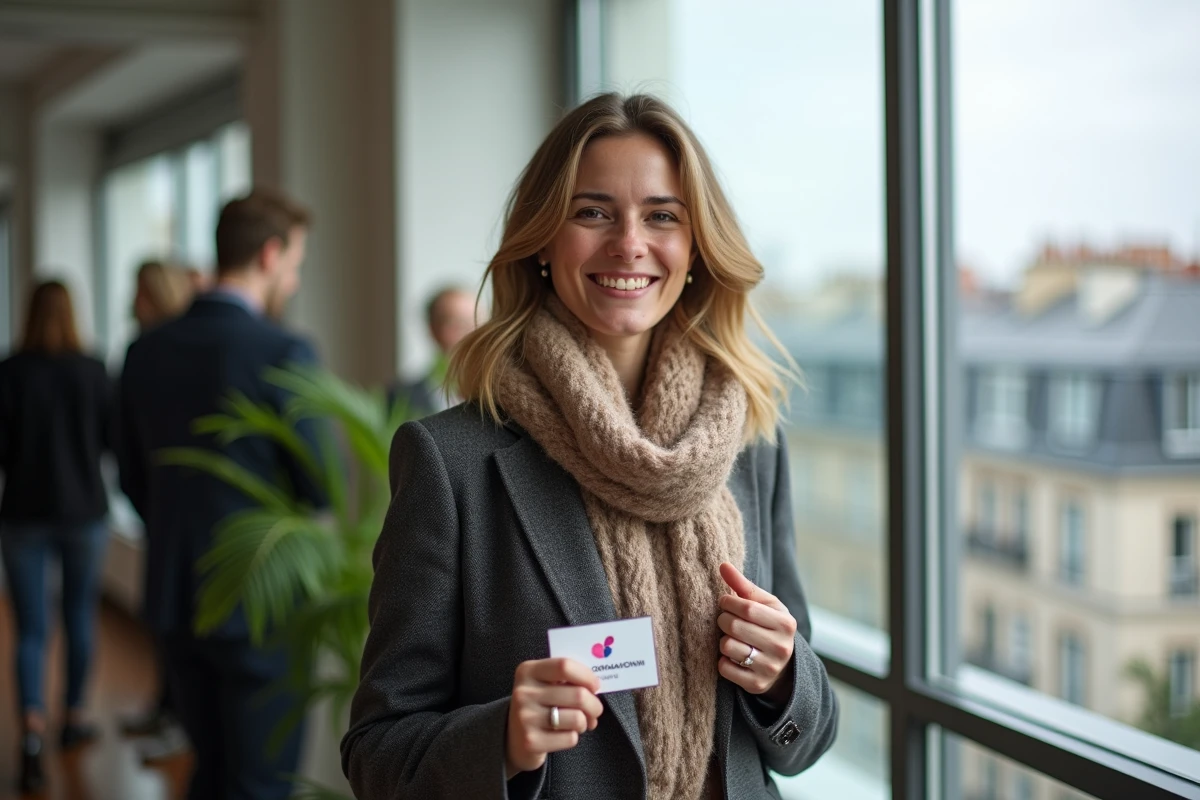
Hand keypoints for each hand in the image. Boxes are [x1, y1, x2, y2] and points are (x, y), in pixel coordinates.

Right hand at [506, 658, 603, 778]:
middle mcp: (524, 692)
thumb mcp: (544, 683)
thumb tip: (595, 686)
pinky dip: (573, 737)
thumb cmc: (538, 704)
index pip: (565, 666)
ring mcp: (525, 717)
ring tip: (578, 722)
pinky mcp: (531, 741)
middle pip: (578, 695)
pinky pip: (570, 738)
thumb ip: (566, 677)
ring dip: (585, 722)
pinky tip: (563, 734)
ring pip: (577, 718)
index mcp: (528, 671)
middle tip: (595, 710)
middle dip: (594, 705)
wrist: (513, 737)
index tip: (595, 685)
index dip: (587, 676)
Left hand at [716, 562, 796, 703]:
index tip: (725, 602)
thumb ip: (743, 585)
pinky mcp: (756, 684)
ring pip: (728, 647)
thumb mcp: (764, 605)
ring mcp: (770, 668)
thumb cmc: (768, 626)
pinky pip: (725, 668)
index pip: (746, 608)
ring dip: (723, 640)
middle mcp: (781, 647)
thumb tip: (723, 564)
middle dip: (723, 620)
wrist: (783, 666)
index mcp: (785, 623)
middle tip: (726, 620)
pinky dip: (723, 660)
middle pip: (734, 627)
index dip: (728, 602)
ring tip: (731, 638)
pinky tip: (733, 656)